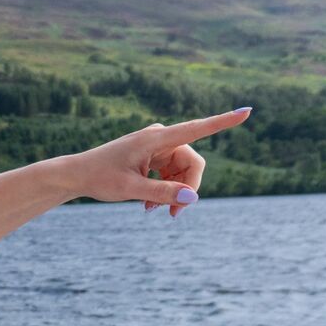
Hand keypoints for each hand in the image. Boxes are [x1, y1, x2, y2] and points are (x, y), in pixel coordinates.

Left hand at [62, 107, 249, 215]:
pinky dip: (165, 189)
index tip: (247, 111)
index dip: (223, 122)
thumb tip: (192, 198)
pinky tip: (150, 205)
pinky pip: (172, 173)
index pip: (197, 129)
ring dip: (174, 192)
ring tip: (154, 211)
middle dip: (187, 188)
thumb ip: (162, 192)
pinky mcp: (153, 156)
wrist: (77, 175)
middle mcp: (159, 138)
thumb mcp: (130, 190)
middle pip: (192, 162)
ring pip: (183, 171)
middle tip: (172, 214)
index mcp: (155, 138)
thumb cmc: (99, 178)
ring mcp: (157, 147)